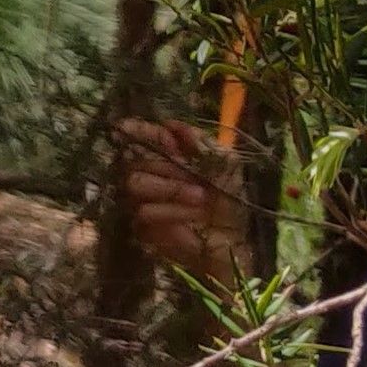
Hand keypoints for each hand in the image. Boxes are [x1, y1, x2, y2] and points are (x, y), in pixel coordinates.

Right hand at [115, 113, 249, 288]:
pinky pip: (144, 211)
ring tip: (200, 196)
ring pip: (135, 183)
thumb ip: (201, 142)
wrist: (232, 242)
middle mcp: (148, 174)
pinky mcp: (142, 227)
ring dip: (171, 188)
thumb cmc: (229, 200)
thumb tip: (172, 124)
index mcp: (165, 156)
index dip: (138, 130)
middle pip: (133, 158)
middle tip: (194, 175)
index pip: (138, 136)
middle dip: (166, 165)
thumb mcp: (225, 164)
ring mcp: (140, 201)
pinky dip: (172, 211)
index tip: (145, 132)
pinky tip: (194, 214)